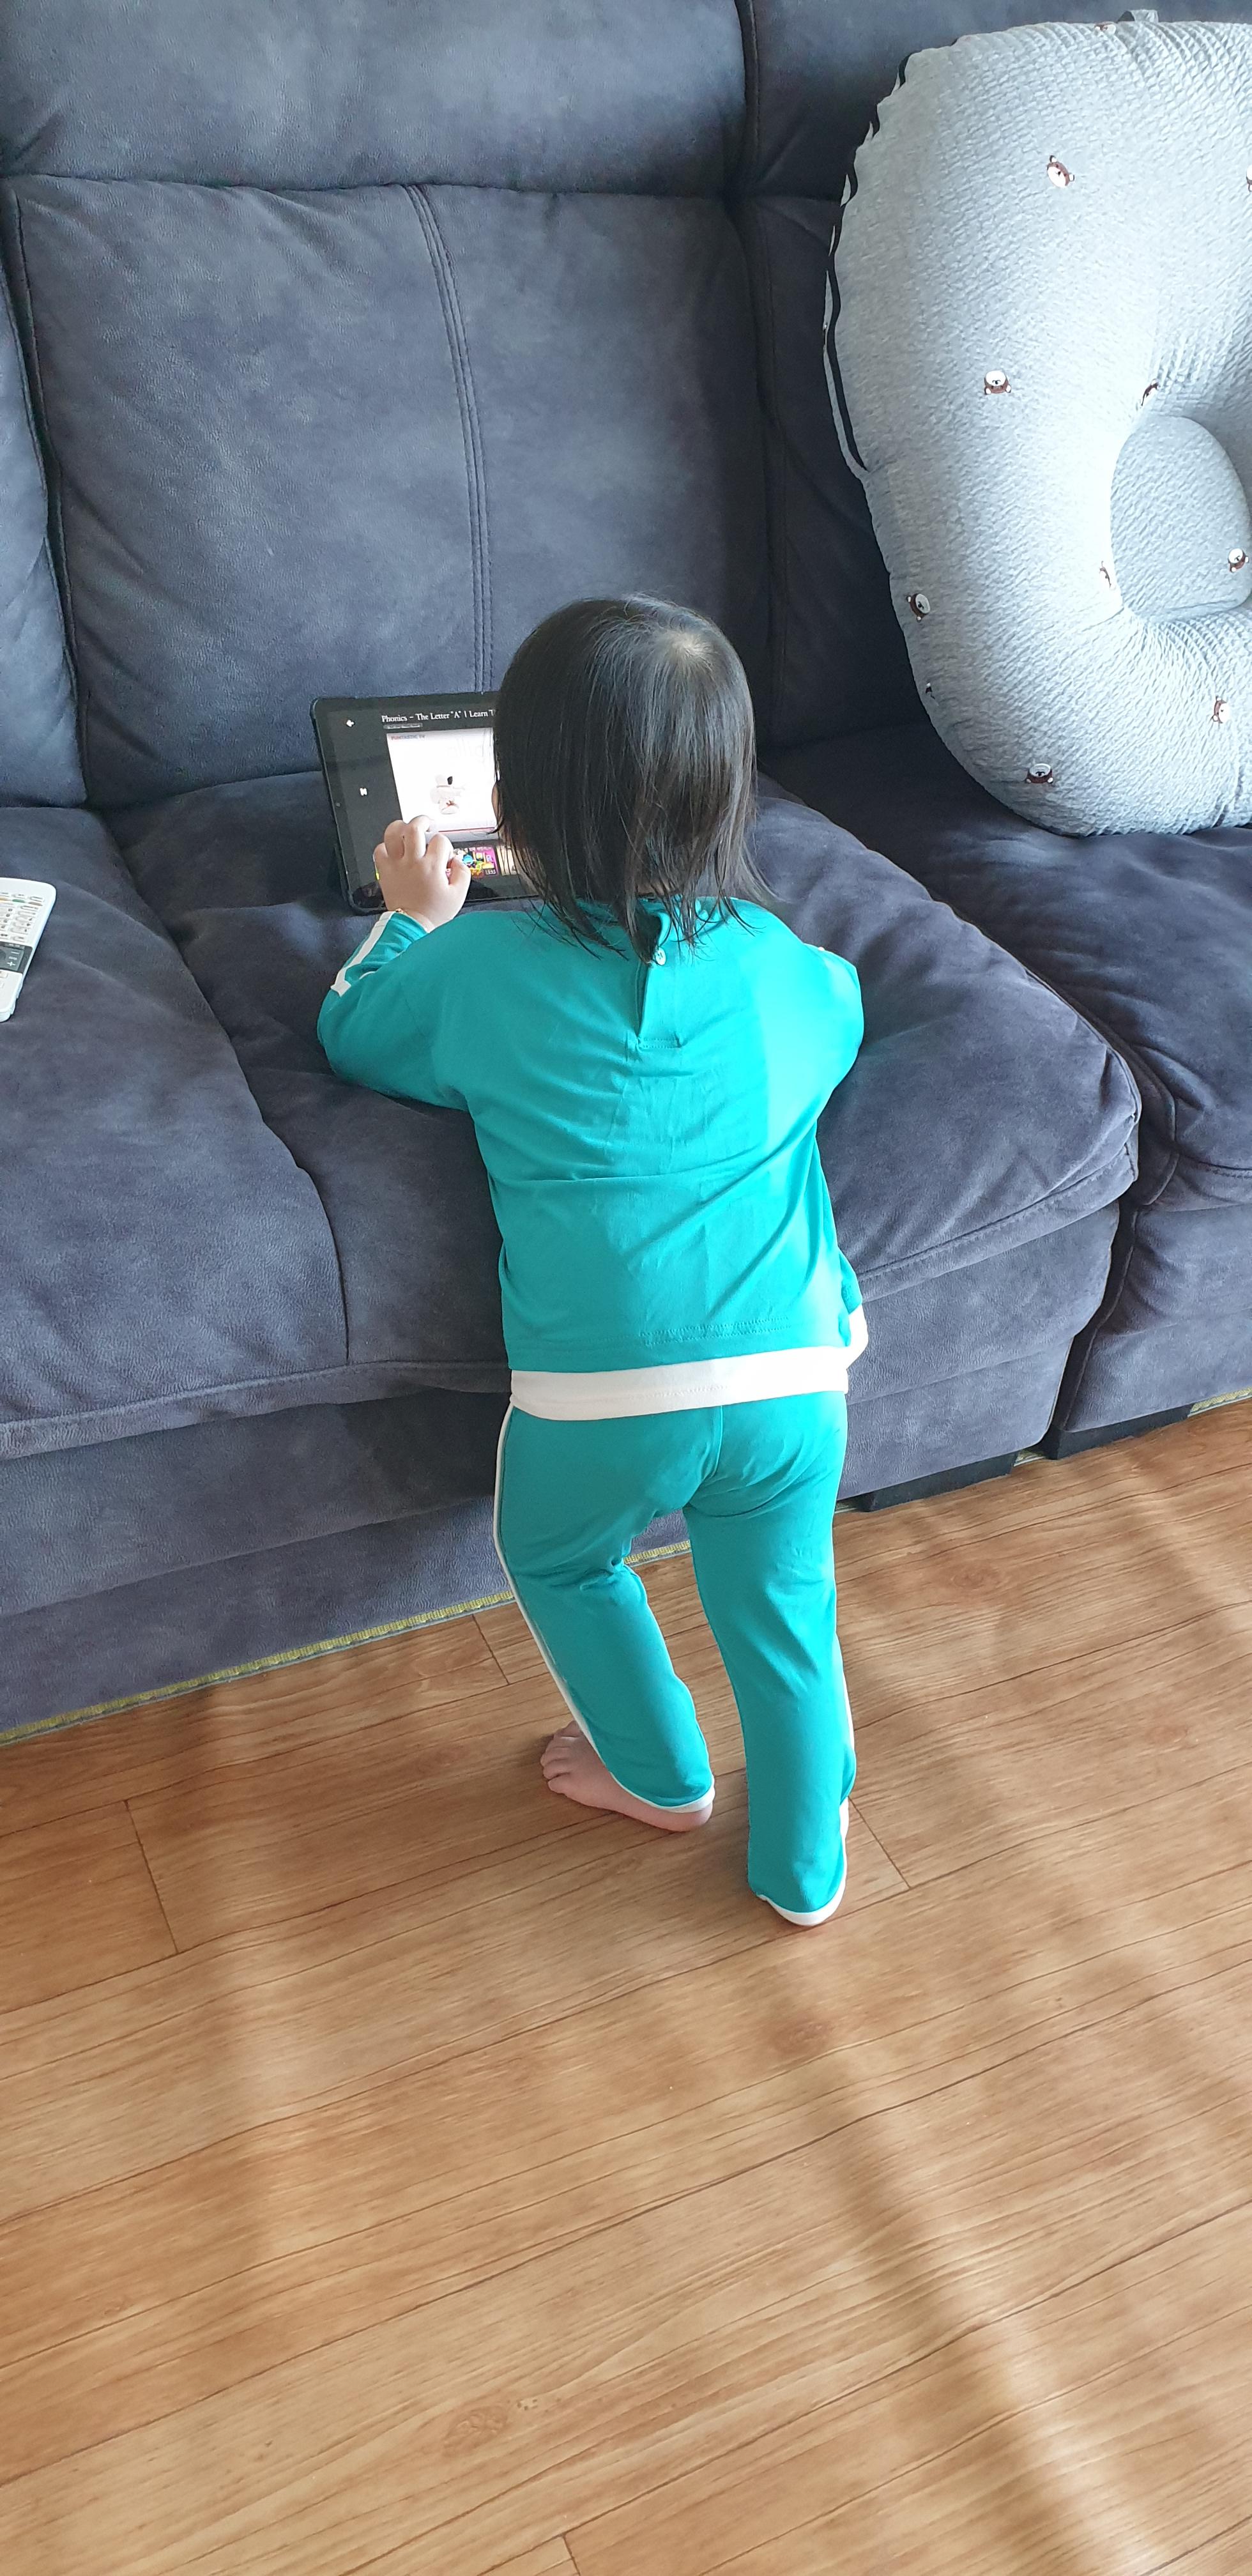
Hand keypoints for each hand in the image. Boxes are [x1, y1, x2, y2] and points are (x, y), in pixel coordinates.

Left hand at [373, 816, 470, 930]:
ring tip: (407, 828)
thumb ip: (462, 873)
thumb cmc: (433, 914)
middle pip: (415, 827)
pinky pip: (379, 850)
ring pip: (393, 833)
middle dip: (423, 821)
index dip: (445, 845)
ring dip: (401, 826)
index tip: (444, 855)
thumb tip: (457, 860)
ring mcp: (397, 865)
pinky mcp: (385, 872)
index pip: (441, 840)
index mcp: (432, 866)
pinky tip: (393, 850)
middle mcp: (413, 862)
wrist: (412, 926)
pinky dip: (385, 847)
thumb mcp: (458, 895)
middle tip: (427, 824)